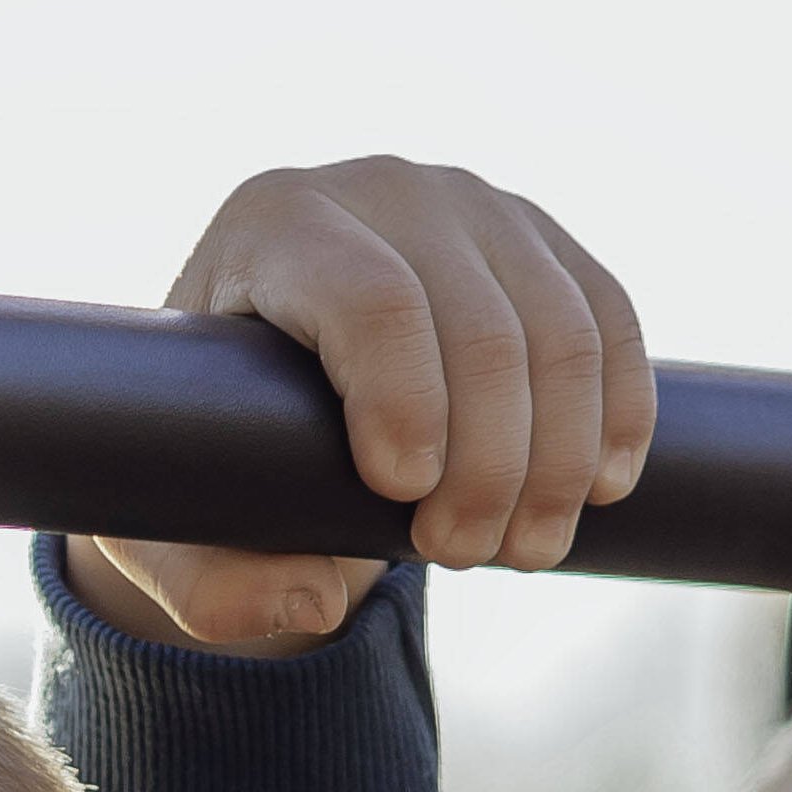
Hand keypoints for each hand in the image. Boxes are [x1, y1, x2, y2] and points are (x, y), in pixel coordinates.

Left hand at [80, 158, 652, 653]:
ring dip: (561, 459)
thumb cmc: (215, 449)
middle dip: (490, 464)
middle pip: (479, 327)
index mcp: (277, 223)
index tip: (404, 496)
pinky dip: (619, 415)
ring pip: (561, 331)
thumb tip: (311, 602)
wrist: (277, 385)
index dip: (406, 400)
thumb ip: (205, 585)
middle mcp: (382, 190)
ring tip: (524, 549)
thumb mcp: (172, 525)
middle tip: (461, 557)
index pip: (370, 298)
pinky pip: (610, 324)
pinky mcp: (545, 243)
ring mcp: (477, 206)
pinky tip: (602, 490)